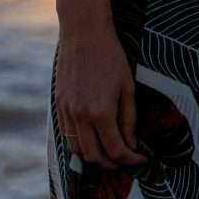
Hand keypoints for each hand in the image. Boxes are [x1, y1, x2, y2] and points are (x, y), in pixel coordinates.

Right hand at [56, 25, 141, 165]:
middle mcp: (81, 116)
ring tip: (109, 153)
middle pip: (94, 157)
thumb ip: (129, 120)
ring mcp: (67, 111)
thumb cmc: (111, 57)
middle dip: (112, 164)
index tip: (140, 159)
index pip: (116, 150)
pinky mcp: (58, 105)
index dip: (130, 160)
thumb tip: (131, 144)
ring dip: (94, 157)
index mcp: (102, 112)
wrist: (83, 33)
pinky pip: (67, 134)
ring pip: (77, 149)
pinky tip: (93, 138)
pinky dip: (80, 143)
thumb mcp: (128, 88)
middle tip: (125, 161)